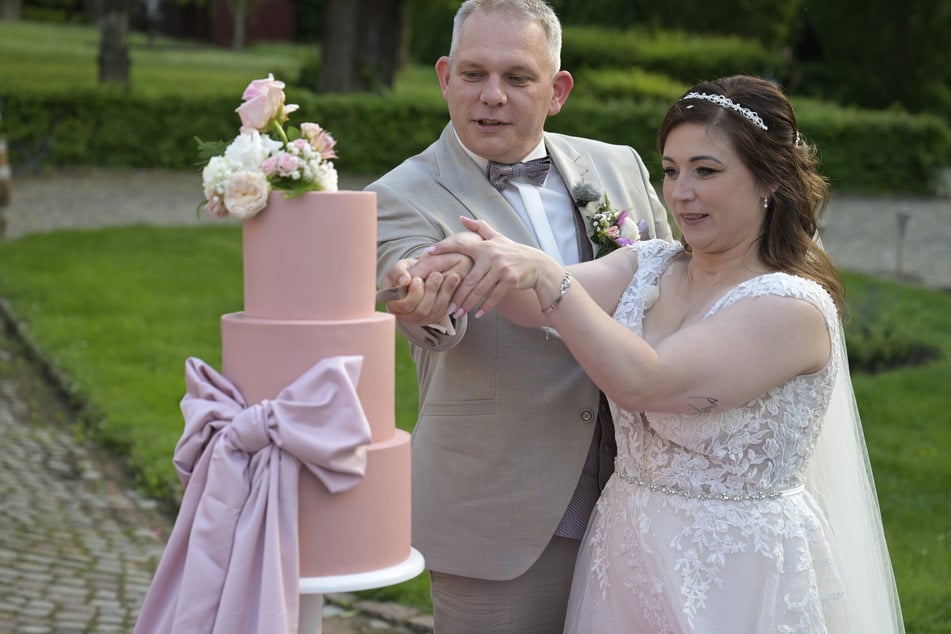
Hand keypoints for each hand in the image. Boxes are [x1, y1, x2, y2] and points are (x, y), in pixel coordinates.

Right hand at [381, 255, 467, 326]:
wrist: (418, 274)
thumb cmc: (405, 272)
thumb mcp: (398, 269)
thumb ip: (398, 272)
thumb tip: (405, 280)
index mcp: (395, 306)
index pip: (405, 306)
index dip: (413, 294)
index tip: (418, 279)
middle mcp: (408, 316)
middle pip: (421, 311)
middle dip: (430, 292)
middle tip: (436, 274)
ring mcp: (423, 318)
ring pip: (435, 311)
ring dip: (444, 292)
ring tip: (451, 275)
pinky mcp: (437, 315)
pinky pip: (445, 308)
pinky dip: (451, 293)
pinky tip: (455, 279)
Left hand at [428, 217, 554, 317]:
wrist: (538, 265)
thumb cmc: (514, 252)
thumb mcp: (498, 237)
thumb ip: (479, 228)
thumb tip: (461, 218)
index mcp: (485, 246)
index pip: (460, 246)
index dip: (443, 249)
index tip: (427, 255)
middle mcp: (492, 255)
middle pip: (468, 278)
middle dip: (456, 294)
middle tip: (446, 305)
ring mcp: (502, 268)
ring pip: (479, 289)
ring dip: (467, 304)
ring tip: (458, 313)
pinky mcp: (510, 279)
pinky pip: (494, 296)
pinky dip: (485, 307)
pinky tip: (478, 315)